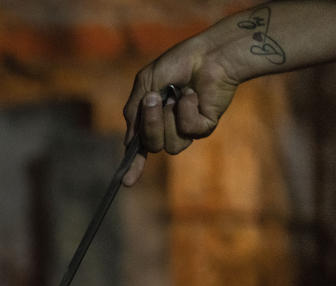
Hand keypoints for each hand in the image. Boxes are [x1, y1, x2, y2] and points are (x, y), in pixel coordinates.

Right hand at [122, 38, 238, 185]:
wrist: (208, 53)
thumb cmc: (177, 63)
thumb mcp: (145, 84)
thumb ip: (133, 112)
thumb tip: (129, 143)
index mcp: (152, 119)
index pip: (141, 148)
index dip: (134, 167)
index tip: (126, 183)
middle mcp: (169, 128)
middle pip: (152, 146)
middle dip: (150, 124)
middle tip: (154, 99)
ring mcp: (187, 129)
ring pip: (170, 145)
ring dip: (169, 117)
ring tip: (177, 94)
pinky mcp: (205, 126)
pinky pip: (189, 130)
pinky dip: (187, 110)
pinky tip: (192, 95)